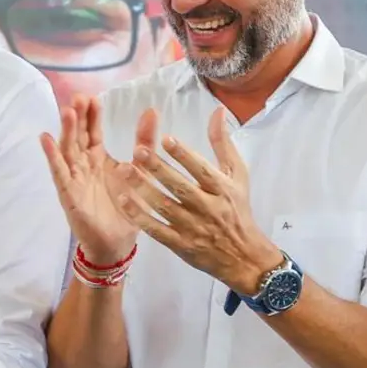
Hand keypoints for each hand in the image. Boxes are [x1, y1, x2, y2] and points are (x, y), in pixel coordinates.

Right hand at [41, 96, 155, 263]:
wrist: (117, 243)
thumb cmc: (126, 208)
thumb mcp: (139, 170)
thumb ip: (144, 141)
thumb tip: (151, 110)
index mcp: (98, 159)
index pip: (92, 132)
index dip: (91, 115)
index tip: (92, 97)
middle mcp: (83, 166)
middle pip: (77, 137)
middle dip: (77, 117)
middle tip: (78, 97)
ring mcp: (74, 179)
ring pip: (67, 150)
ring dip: (65, 131)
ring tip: (67, 111)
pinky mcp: (69, 194)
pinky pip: (59, 173)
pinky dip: (52, 156)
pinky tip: (46, 139)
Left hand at [115, 107, 282, 291]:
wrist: (243, 256)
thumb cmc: (237, 209)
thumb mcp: (237, 175)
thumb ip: (223, 144)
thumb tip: (217, 111)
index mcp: (222, 189)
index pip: (201, 170)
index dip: (184, 155)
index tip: (165, 139)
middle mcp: (207, 207)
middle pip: (180, 186)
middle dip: (158, 168)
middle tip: (137, 151)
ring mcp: (192, 227)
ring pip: (164, 206)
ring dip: (143, 188)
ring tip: (123, 170)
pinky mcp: (180, 244)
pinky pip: (156, 229)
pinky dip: (140, 216)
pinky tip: (123, 200)